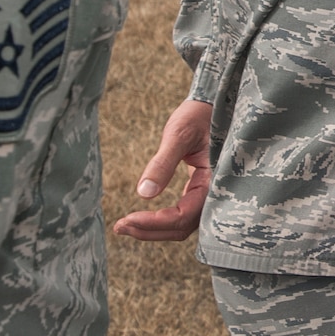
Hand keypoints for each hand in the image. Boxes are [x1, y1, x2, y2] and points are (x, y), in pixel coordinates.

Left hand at [112, 97, 213, 240]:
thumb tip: (144, 193)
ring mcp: (208, 192)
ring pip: (181, 224)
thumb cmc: (200, 115)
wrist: (213, 104)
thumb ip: (163, 163)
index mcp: (215, 180)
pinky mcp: (199, 190)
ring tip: (124, 225)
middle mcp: (214, 192)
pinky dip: (161, 220)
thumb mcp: (179, 134)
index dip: (155, 222)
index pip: (184, 215)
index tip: (127, 219)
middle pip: (182, 227)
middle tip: (119, 226)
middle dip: (150, 230)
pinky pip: (182, 214)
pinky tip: (141, 218)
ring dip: (153, 229)